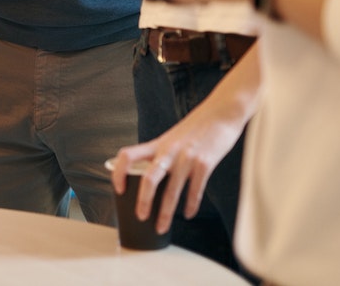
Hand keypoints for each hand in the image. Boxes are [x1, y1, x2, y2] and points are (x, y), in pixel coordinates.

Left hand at [110, 101, 248, 233]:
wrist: (222, 112)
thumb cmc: (196, 128)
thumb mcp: (172, 138)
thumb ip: (162, 155)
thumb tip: (152, 179)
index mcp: (157, 144)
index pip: (128, 155)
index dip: (118, 172)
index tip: (117, 189)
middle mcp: (169, 151)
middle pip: (149, 179)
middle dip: (143, 201)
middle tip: (140, 217)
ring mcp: (187, 158)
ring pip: (172, 191)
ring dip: (166, 213)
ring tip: (161, 227)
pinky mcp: (205, 163)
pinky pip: (195, 190)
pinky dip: (190, 205)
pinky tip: (187, 213)